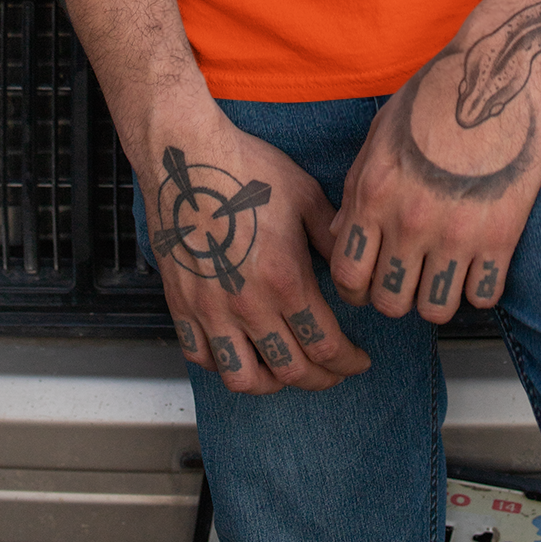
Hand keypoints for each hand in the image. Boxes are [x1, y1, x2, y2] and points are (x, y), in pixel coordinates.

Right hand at [138, 107, 371, 395]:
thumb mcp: (305, 196)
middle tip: (333, 371)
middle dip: (321, 378)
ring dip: (272, 383)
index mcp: (285, 280)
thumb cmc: (246, 170)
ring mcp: (211, 310)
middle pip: (291, 371)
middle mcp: (248, 305)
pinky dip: (223, 365)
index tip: (358, 361)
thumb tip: (350, 264)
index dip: (349, 362)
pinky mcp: (182, 305)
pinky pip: (202, 356)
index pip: (326, 346)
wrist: (186, 158)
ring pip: (243, 378)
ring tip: (285, 370)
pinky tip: (239, 352)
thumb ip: (330, 237)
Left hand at [327, 37, 540, 324]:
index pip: (348, 276)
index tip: (369, 281)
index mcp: (375, 194)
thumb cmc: (434, 98)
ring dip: (436, 297)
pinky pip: (483, 295)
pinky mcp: (501, 235)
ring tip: (442, 274)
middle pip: (390, 302)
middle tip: (408, 277)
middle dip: (394, 296)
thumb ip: (356, 190)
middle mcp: (410, 221)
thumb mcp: (380, 135)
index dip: (355, 288)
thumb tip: (341, 235)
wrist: (497, 78)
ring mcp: (457, 232)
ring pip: (435, 310)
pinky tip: (477, 264)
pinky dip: (478, 287)